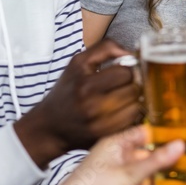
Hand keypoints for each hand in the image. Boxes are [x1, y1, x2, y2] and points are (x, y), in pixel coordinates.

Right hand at [16, 40, 143, 164]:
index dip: (128, 70)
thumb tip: (132, 54)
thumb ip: (106, 49)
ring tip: (123, 98)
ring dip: (134, 101)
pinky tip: (121, 111)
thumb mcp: (78, 62)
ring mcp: (97, 122)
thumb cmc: (67, 91)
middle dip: (133, 85)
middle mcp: (90, 102)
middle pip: (133, 89)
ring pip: (135, 106)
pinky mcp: (103, 136)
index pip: (125, 71)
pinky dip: (130, 116)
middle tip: (124, 86)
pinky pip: (131, 122)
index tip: (124, 72)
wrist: (49, 126)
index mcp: (84, 81)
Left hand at [47, 124, 184, 184]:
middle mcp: (118, 160)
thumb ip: (156, 160)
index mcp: (118, 145)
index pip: (147, 134)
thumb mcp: (129, 172)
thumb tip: (180, 145)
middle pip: (152, 158)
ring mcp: (119, 179)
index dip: (168, 136)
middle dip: (175, 164)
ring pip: (149, 180)